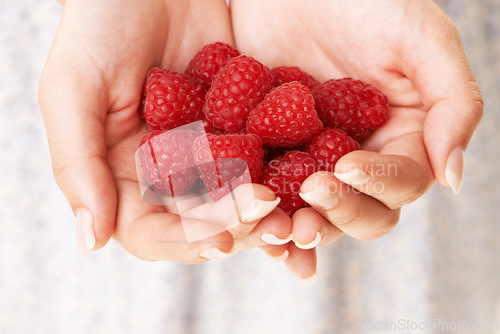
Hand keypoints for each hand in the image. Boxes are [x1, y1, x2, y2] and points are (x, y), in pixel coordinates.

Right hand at [39, 0, 292, 261]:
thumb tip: (88, 243)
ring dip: (270, 210)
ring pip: (240, 196)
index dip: (185, 243)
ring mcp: (208, 152)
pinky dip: (288, 171)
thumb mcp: (74, 90)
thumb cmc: (100, 26)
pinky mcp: (242, 127)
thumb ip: (77, 165)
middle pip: (203, 222)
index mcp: (124, 177)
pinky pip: (267, 156)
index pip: (152, 231)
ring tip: (298, 212)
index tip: (222, 241)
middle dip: (239, 227)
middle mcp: (168, 173)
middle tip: (272, 218)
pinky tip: (312, 178)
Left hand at [231, 0, 482, 277]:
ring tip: (276, 231)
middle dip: (338, 213)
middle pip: (360, 211)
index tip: (346, 167)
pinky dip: (258, 213)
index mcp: (401, 138)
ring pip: (312, 213)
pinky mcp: (271, 154)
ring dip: (296, 229)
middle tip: (310, 199)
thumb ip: (453, 103)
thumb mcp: (420, 38)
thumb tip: (454, 177)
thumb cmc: (365, 0)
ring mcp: (312, 160)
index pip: (401, 182)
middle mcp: (359, 158)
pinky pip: (267, 191)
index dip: (378, 185)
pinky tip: (243, 222)